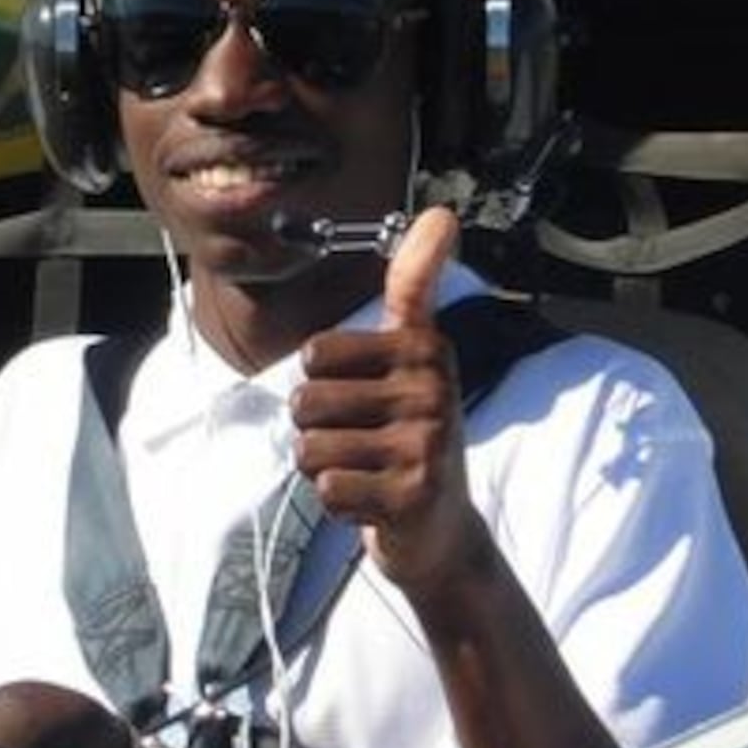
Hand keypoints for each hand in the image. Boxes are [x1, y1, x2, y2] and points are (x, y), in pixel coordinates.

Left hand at [292, 206, 491, 599]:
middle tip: (363, 444)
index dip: (319, 379)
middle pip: (304, 402)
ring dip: (326, 468)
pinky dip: (339, 503)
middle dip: (317, 430)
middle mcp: (431, 389)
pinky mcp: (413, 493)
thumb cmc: (409, 435)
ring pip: (311, 448)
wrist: (442, 533)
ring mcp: (426, 442)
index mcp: (424, 348)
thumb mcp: (414, 356)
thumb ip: (416, 286)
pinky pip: (329, 488)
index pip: (317, 352)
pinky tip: (373, 502)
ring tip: (367, 472)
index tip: (364, 391)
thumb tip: (443, 213)